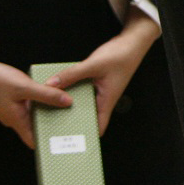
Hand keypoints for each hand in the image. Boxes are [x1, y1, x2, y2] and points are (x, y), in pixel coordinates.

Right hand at [0, 35, 74, 147]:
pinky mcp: (10, 100)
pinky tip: (50, 91)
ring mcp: (11, 109)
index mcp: (16, 120)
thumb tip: (68, 102)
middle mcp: (13, 118)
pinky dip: (39, 100)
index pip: (33, 140)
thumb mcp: (24, 87)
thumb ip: (46, 95)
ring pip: (33, 114)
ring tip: (66, 104)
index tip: (64, 140)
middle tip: (72, 119)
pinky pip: (29, 104)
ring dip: (47, 110)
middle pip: (36, 126)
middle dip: (52, 123)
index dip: (47, 142)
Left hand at [47, 10, 160, 134]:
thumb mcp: (94, 65)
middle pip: (86, 116)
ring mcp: (100, 91)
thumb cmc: (121, 55)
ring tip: (51, 108)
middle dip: (71, 121)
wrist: (133, 42)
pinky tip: (59, 88)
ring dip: (69, 105)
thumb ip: (71, 74)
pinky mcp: (96, 83)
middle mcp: (103, 98)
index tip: (70, 142)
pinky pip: (81, 92)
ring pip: (82, 103)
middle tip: (53, 126)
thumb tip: (51, 84)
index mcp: (107, 100)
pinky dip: (71, 92)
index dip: (86, 135)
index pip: (98, 126)